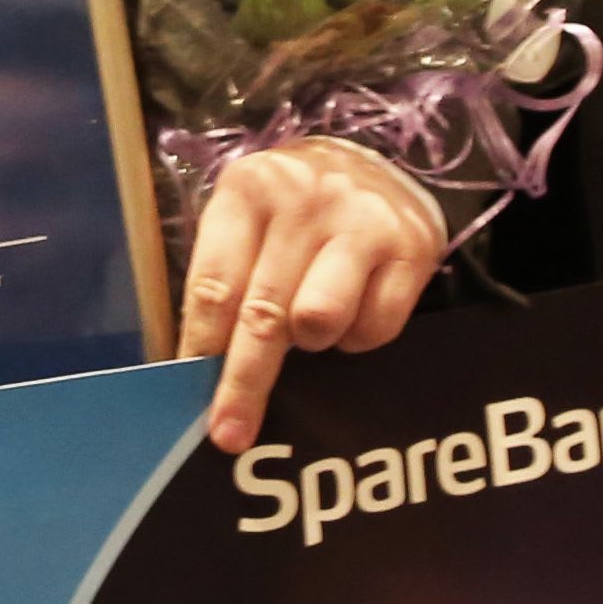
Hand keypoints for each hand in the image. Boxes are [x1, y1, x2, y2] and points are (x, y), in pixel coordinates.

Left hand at [181, 139, 448, 451]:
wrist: (382, 167)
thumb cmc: (295, 211)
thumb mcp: (249, 223)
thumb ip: (224, 283)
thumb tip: (197, 372)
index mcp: (247, 190)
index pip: (214, 284)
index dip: (201, 348)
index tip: (190, 397)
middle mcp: (304, 199)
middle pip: (262, 313)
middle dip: (243, 383)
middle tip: (230, 435)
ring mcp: (362, 221)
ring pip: (320, 321)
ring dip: (311, 342)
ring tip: (311, 323)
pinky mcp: (412, 248)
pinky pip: (375, 328)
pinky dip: (358, 337)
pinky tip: (354, 308)